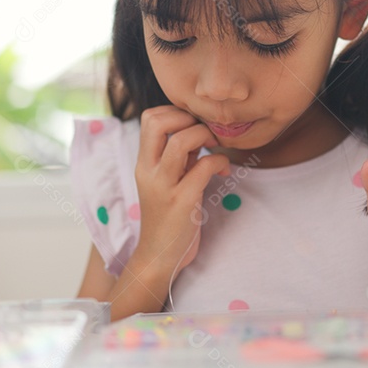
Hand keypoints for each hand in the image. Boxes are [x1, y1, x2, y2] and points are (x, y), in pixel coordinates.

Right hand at [133, 105, 229, 277]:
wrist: (159, 256)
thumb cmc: (168, 216)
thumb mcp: (169, 180)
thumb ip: (179, 156)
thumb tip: (197, 130)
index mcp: (144, 163)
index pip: (149, 117)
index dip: (176, 112)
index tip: (194, 125)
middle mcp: (149, 170)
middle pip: (157, 121)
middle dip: (188, 117)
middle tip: (204, 133)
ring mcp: (164, 186)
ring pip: (180, 141)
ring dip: (204, 136)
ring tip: (215, 147)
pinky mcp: (182, 201)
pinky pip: (204, 167)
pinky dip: (220, 162)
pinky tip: (224, 173)